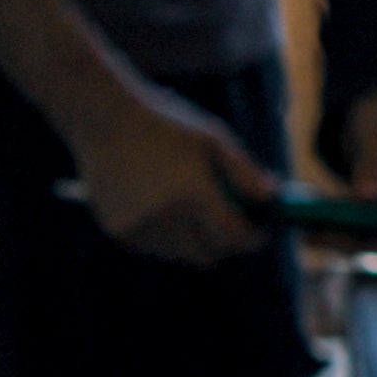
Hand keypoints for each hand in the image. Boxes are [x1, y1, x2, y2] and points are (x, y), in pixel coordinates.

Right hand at [72, 84, 273, 263]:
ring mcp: (140, 229)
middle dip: (223, 245)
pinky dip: (166, 237)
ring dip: (193, 240)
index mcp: (194, 192)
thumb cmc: (166, 123)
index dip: (251, 239)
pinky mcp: (119, 233)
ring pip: (179, 253)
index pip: (232, 234)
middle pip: (206, 254)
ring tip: (193, 210)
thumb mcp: (211, 138)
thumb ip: (243, 171)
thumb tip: (271, 197)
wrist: (105, 122)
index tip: (260, 234)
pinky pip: (153, 248)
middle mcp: (166, 218)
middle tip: (232, 229)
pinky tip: (163, 209)